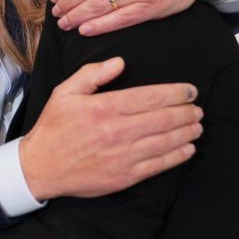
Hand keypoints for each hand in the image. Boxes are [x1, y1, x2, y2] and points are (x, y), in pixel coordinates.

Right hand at [19, 58, 202, 200]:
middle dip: (186, 112)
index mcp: (105, 107)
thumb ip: (93, 74)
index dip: (176, 93)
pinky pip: (159, 165)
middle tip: (197, 108)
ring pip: (166, 141)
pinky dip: (178, 156)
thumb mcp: (65, 92)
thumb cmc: (53, 127)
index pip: (150, 97)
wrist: (41, 166)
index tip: (190, 91)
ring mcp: (124, 155)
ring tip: (197, 126)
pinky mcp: (125, 176)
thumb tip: (120, 62)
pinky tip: (188, 149)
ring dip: (187, 132)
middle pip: (164, 118)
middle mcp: (118, 130)